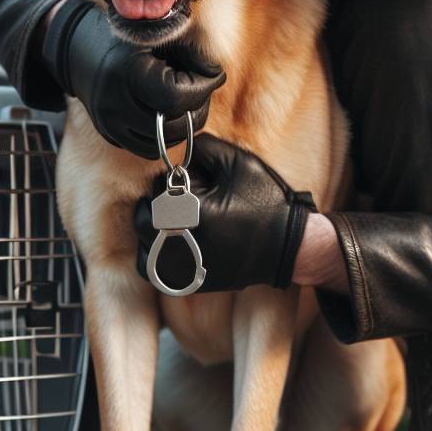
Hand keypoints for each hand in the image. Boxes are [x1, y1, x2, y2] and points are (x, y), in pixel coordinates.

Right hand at [41, 0, 225, 158]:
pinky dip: (165, 136)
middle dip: (197, 109)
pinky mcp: (109, 134)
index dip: (204, 87)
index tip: (213, 74)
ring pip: (163, 143)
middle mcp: (114, 103)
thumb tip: (216, 77)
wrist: (74, 47)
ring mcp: (109, 123)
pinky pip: (148, 149)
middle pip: (173, 125)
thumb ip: (188, 55)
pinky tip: (168, 115)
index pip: (178, 97)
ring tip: (186, 102)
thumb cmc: (123, 36)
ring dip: (184, 126)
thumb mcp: (155, 34)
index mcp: (127, 73)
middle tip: (201, 90)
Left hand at [134, 134, 316, 292]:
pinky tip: (176, 241)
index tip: (193, 183)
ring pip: (143, 244)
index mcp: (191, 213)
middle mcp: (181, 245)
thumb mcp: (236, 162)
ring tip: (179, 222)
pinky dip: (156, 254)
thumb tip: (173, 148)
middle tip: (186, 202)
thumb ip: (201, 148)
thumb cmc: (265, 203)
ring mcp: (182, 268)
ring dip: (153, 230)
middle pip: (144, 216)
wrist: (288, 247)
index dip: (172, 181)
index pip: (157, 188)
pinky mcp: (186, 283)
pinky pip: (152, 269)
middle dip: (160, 204)